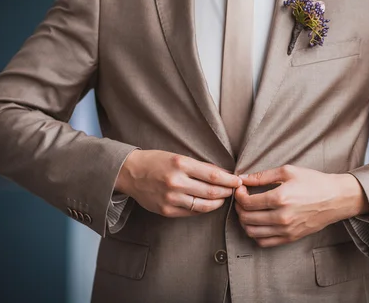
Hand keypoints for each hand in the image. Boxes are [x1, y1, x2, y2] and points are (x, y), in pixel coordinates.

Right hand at [116, 150, 241, 217]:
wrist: (130, 173)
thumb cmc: (156, 161)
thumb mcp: (177, 156)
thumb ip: (198, 166)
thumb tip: (222, 175)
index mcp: (180, 164)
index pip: (213, 175)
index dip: (229, 180)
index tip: (238, 181)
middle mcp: (176, 182)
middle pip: (211, 192)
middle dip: (227, 192)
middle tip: (234, 190)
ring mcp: (171, 198)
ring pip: (204, 205)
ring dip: (218, 202)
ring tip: (223, 198)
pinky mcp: (167, 211)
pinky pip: (192, 212)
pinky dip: (203, 209)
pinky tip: (208, 204)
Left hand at [235, 164, 368, 246]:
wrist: (336, 198)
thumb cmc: (313, 182)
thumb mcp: (288, 171)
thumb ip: (262, 176)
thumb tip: (243, 179)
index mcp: (280, 198)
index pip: (247, 202)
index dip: (238, 195)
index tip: (240, 189)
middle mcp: (282, 217)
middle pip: (246, 218)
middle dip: (239, 207)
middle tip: (242, 199)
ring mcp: (286, 230)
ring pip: (252, 232)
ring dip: (244, 222)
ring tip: (248, 210)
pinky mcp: (290, 237)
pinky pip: (264, 242)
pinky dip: (255, 234)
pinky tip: (258, 223)